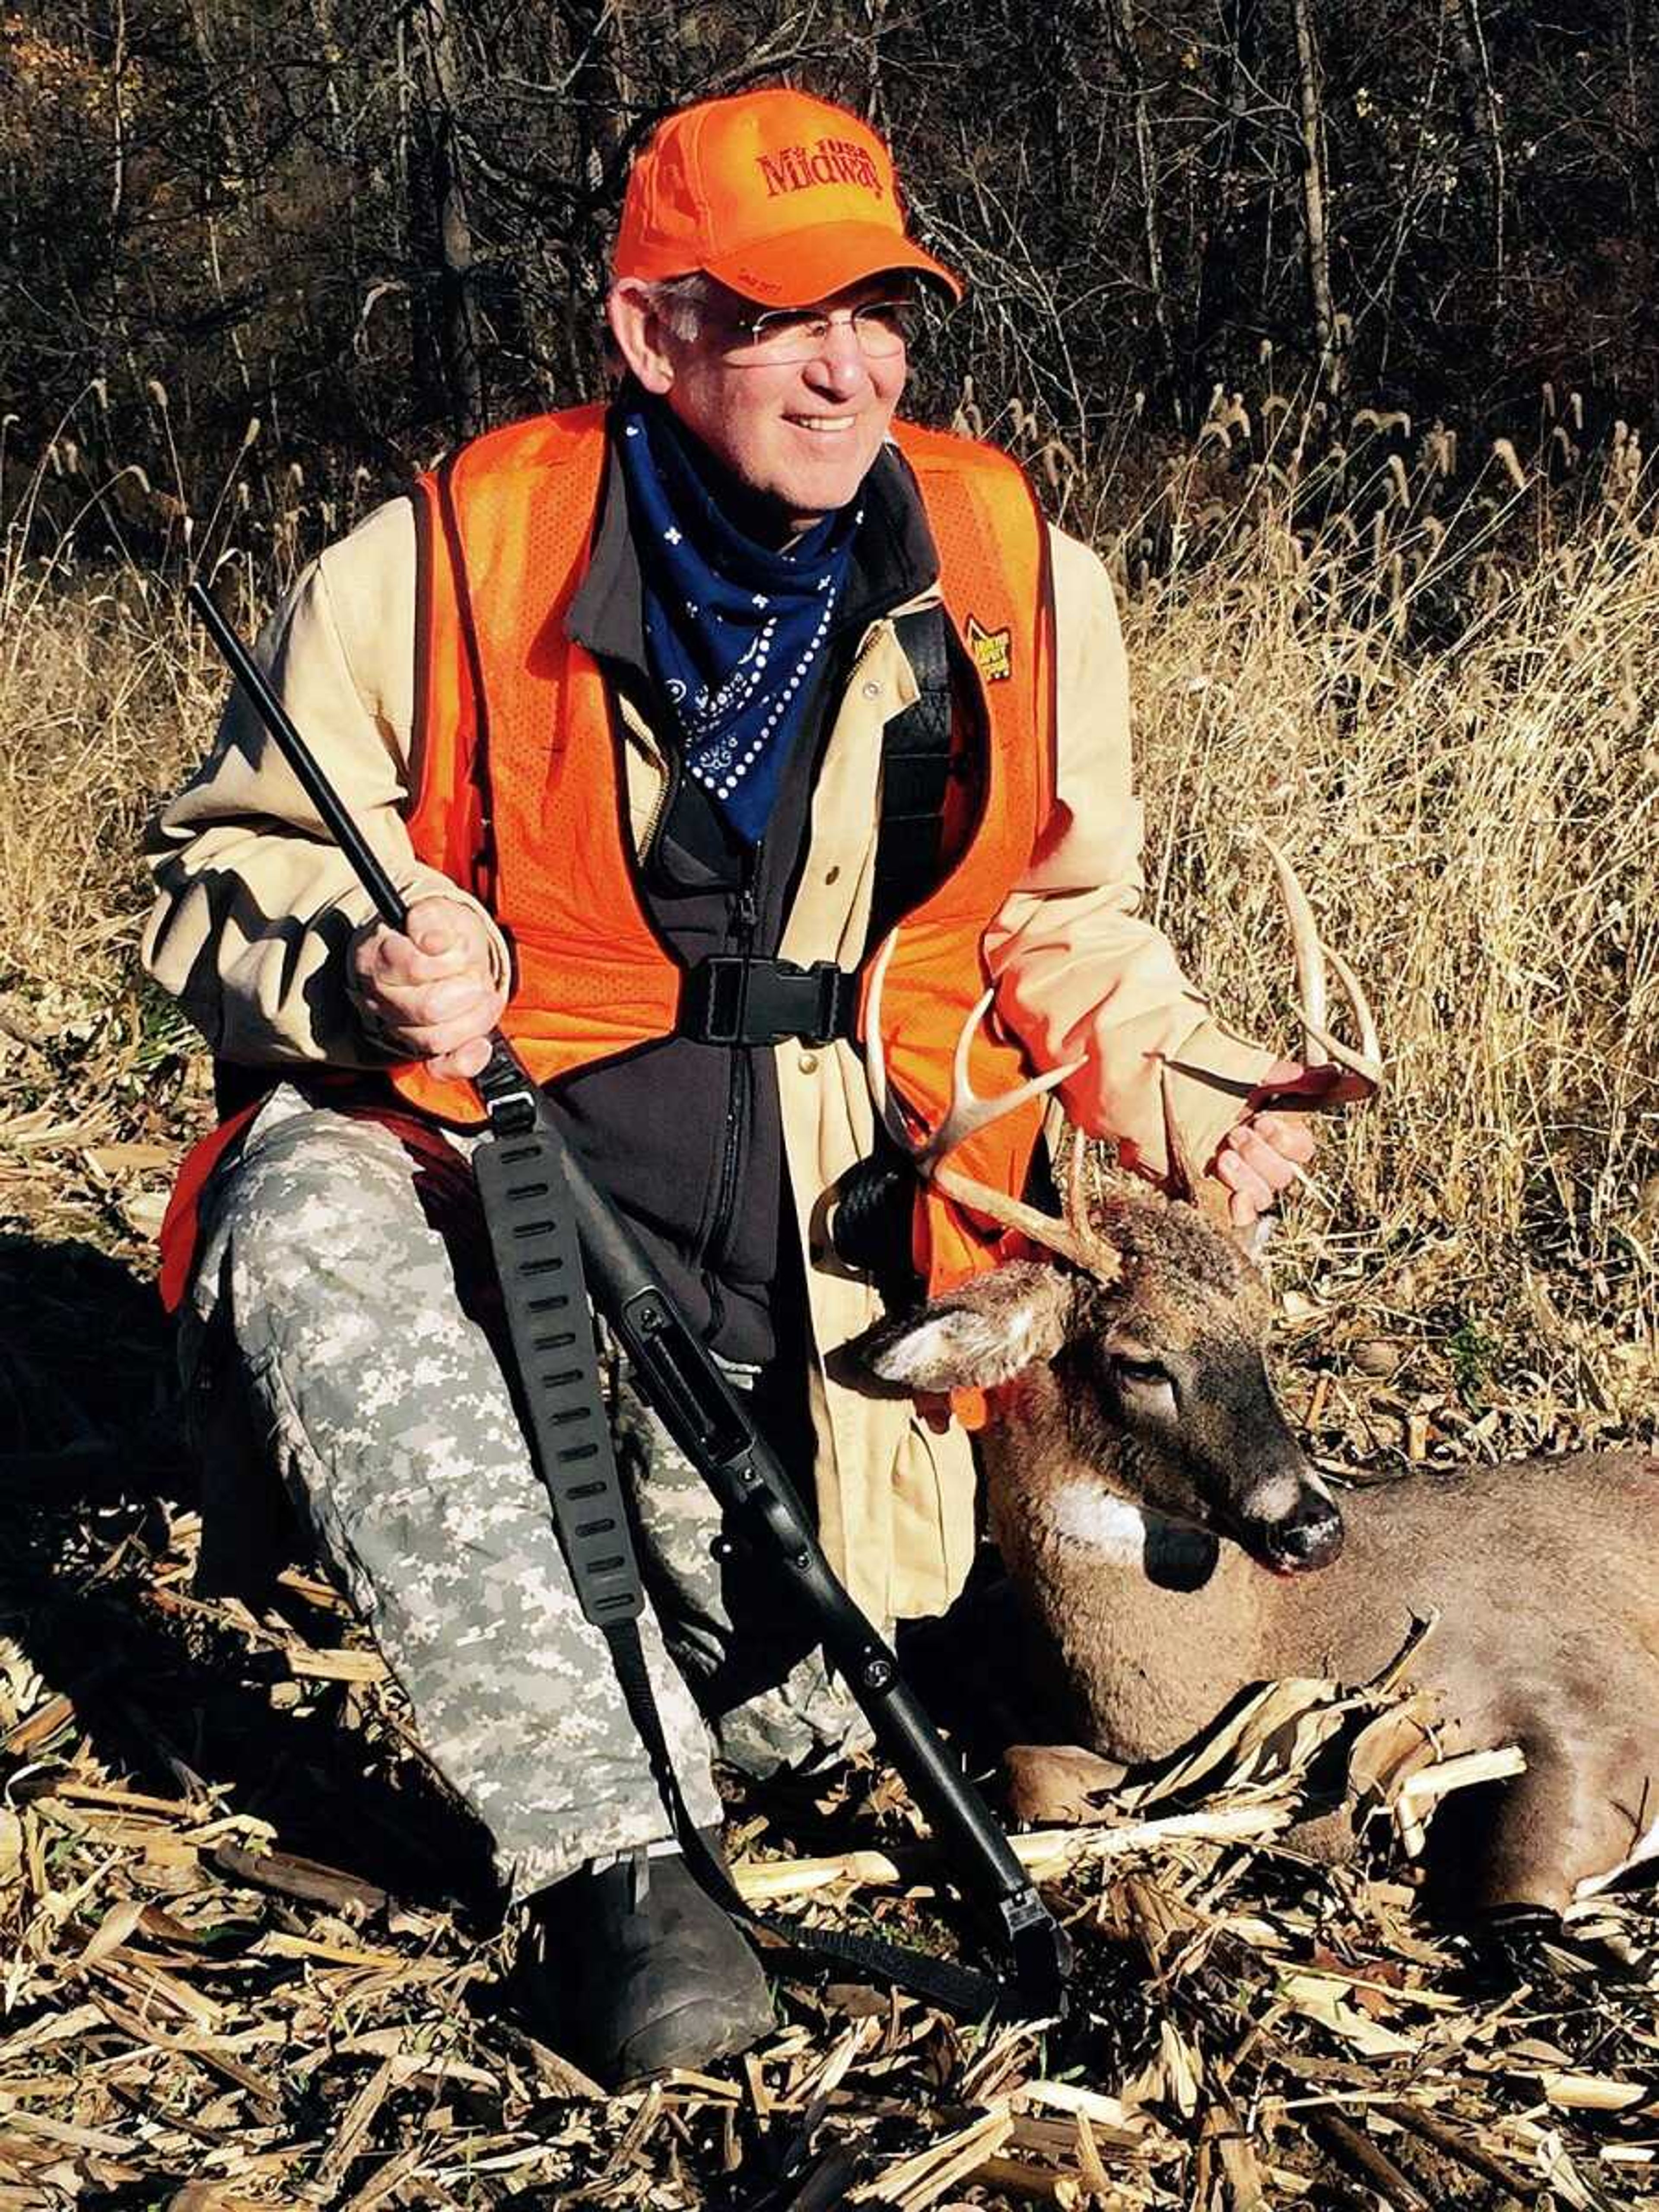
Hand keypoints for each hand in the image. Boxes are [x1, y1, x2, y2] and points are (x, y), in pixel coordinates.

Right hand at [349, 897, 505, 1081]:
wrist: (439, 951)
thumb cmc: (436, 931)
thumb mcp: (436, 910)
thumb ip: (431, 918)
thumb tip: (435, 942)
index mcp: (376, 956)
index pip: (410, 967)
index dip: (445, 959)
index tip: (454, 945)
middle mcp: (380, 997)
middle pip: (427, 1009)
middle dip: (467, 989)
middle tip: (477, 976)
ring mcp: (398, 1027)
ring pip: (436, 1039)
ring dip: (473, 1017)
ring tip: (481, 995)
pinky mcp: (420, 1052)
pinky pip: (440, 1068)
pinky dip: (466, 1059)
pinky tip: (481, 1043)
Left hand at [1208, 1057, 1340, 1227]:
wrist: (1148, 1086)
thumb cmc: (1195, 1073)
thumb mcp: (1245, 1070)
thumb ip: (1290, 1077)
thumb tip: (1336, 1074)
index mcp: (1270, 1128)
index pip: (1300, 1148)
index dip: (1287, 1141)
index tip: (1263, 1121)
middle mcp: (1255, 1155)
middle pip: (1284, 1174)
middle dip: (1262, 1155)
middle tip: (1236, 1134)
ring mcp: (1234, 1176)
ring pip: (1264, 1194)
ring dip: (1248, 1177)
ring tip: (1223, 1156)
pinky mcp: (1209, 1191)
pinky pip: (1240, 1215)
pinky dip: (1241, 1209)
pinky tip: (1233, 1200)